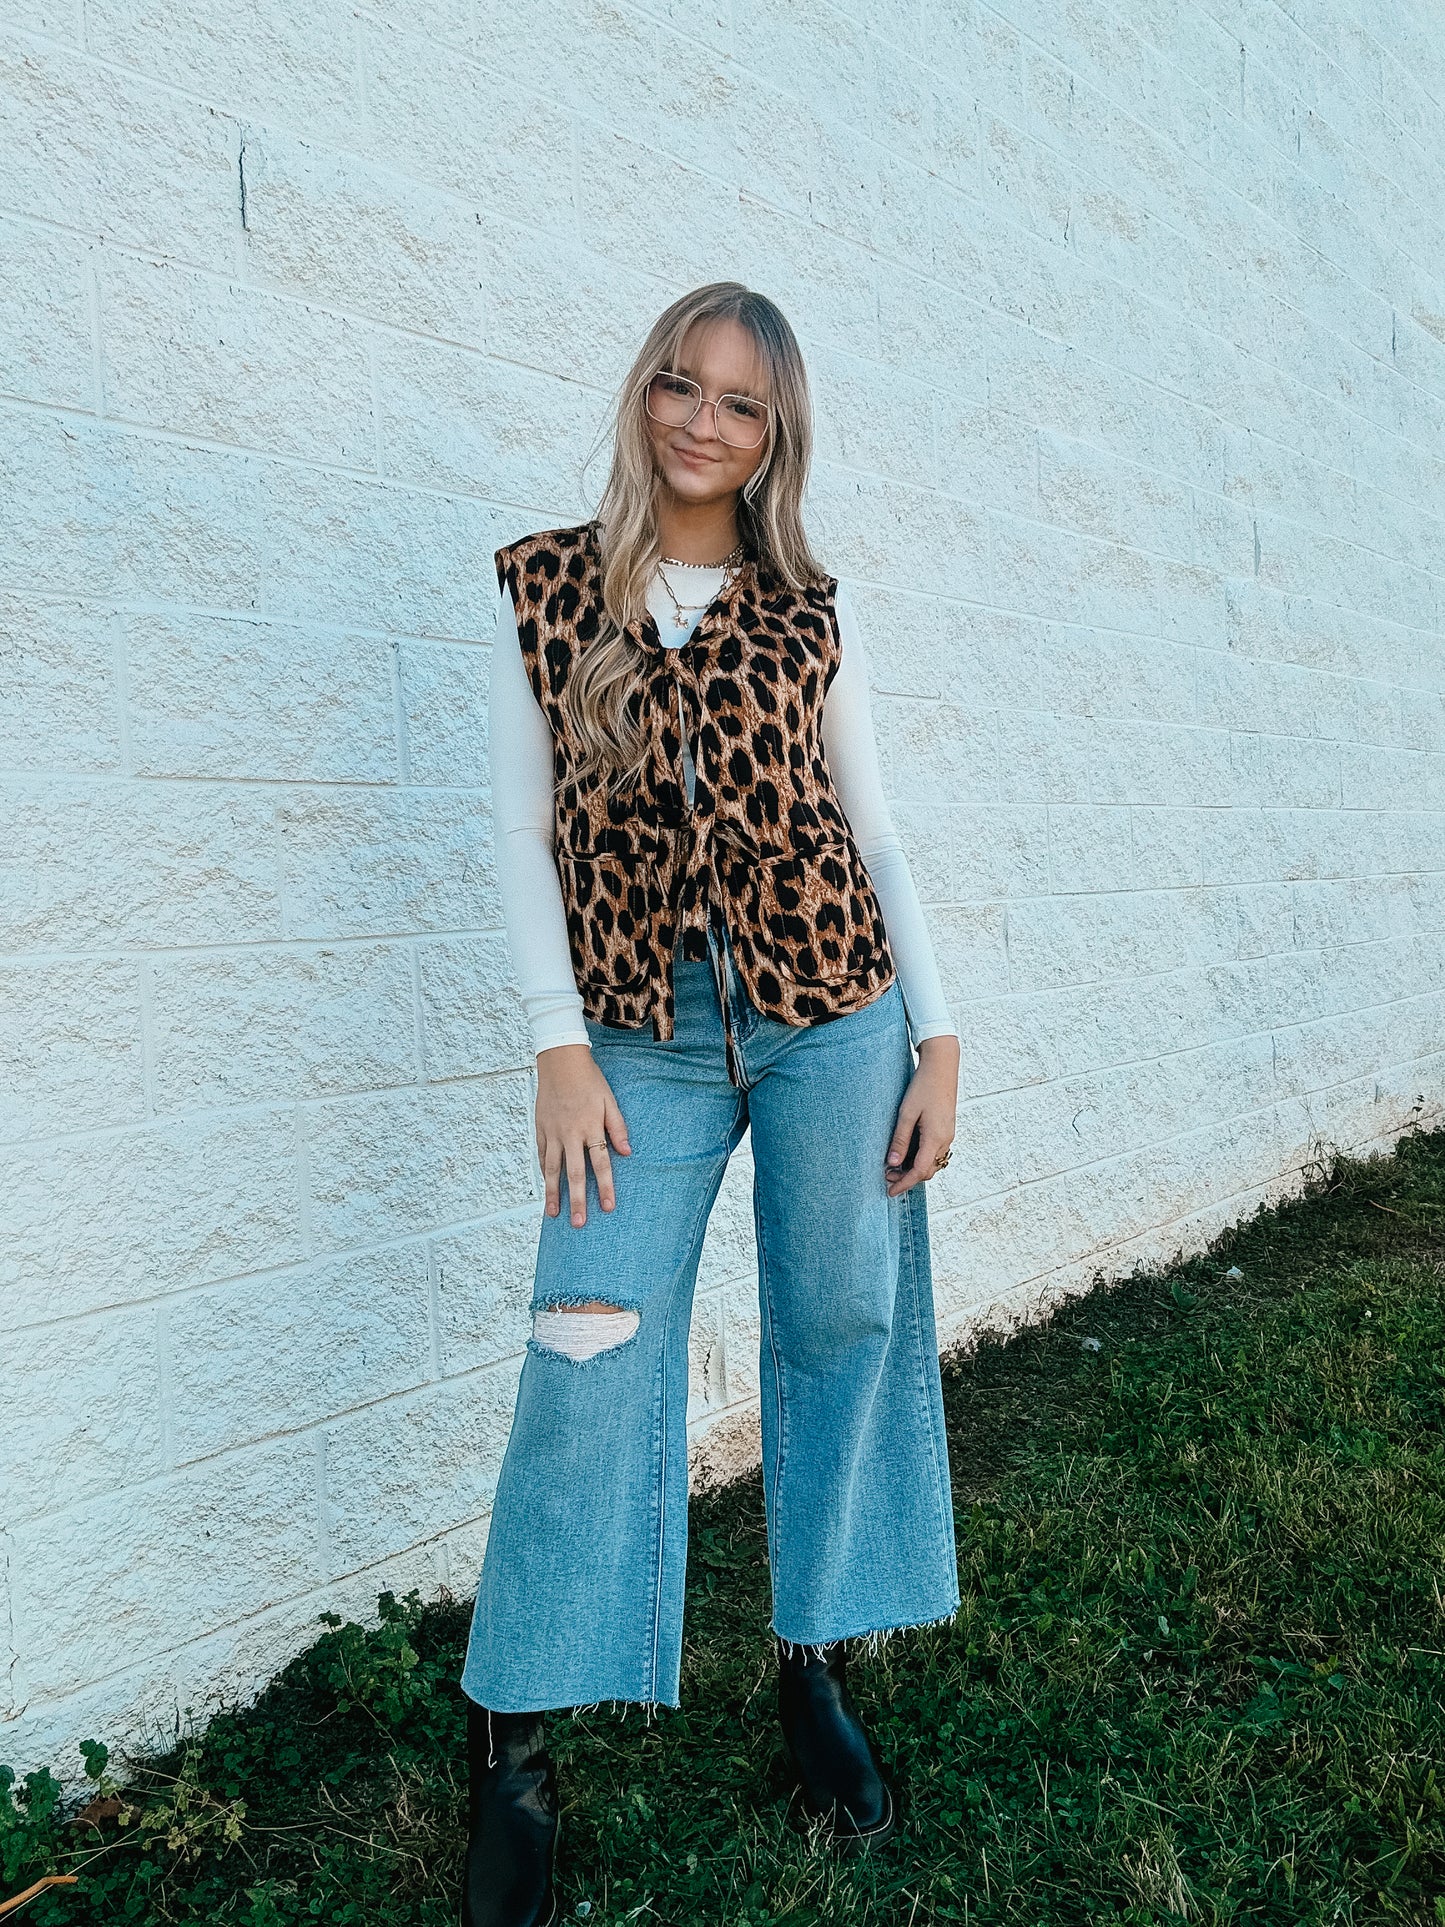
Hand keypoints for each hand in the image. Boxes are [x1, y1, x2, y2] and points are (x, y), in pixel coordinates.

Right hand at [535, 1043, 631, 1226]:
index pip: (600, 1163)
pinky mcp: (540, 1129)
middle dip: (577, 1200)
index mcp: (591, 1127)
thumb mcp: (610, 1100)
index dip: (605, 1186)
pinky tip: (545, 1187)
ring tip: (554, 1214)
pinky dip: (543, 1173)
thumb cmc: (589, 1081)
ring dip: (553, 1193)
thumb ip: (618, 1127)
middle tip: (579, 1223)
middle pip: (574, 1173)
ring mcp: (552, 1133)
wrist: (560, 1062)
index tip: (608, 1207)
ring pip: (552, 1169)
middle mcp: (570, 1134)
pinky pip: (541, 1155)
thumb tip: (627, 1153)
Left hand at [884, 1034, 959, 1197]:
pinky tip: (906, 1154)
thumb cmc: (923, 1087)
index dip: (904, 1184)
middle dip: (908, 1178)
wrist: (942, 1067)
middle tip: (886, 1177)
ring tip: (892, 1166)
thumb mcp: (906, 1113)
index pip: (920, 1171)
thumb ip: (900, 1140)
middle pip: (927, 1171)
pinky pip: (934, 1152)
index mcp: (935, 1138)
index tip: (890, 1191)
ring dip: (914, 1169)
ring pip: (932, 1163)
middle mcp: (945, 1140)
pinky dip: (920, 1159)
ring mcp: (947, 1135)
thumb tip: (892, 1163)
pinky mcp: (946, 1129)